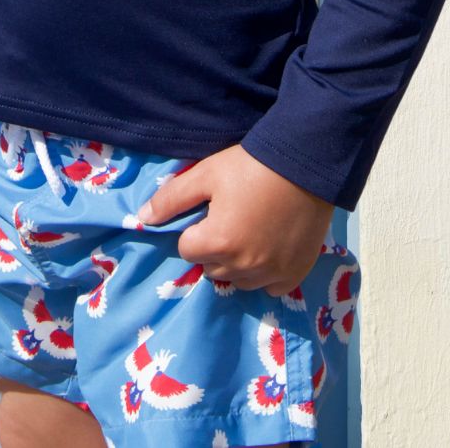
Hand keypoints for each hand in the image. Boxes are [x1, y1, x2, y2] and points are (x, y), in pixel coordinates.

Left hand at [134, 145, 335, 296]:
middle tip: (234, 218)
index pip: (187, 249)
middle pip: (212, 267)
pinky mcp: (294, 274)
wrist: (308, 162)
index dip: (198, 228)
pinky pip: (270, 287)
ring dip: (239, 263)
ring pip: (239, 280)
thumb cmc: (254, 166)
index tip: (215, 210)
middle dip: (216, 248)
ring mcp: (270, 273)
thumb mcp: (207, 173)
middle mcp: (242, 266)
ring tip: (254, 231)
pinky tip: (273, 247)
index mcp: (216, 243)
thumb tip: (141, 219)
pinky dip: (268, 273)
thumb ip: (171, 198)